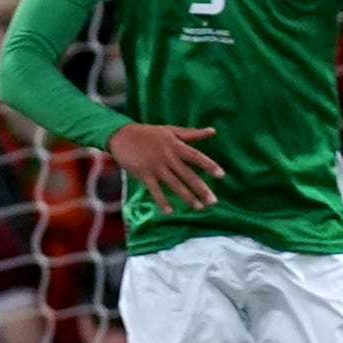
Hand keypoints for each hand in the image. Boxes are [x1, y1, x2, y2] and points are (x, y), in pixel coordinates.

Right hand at [105, 121, 222, 208]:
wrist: (121, 135)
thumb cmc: (147, 133)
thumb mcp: (170, 130)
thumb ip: (191, 133)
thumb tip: (213, 131)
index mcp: (176, 146)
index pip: (196, 157)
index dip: (209, 166)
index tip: (221, 175)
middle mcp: (168, 157)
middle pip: (188, 175)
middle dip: (201, 189)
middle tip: (213, 202)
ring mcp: (156, 167)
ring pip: (174, 184)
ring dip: (186, 197)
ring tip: (198, 207)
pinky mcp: (144, 174)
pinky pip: (155, 190)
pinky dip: (162, 201)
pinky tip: (169, 211)